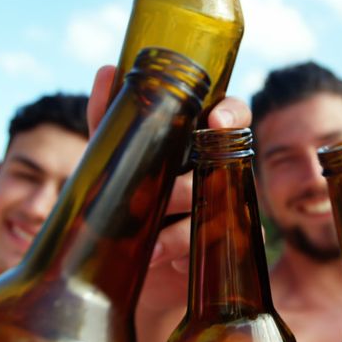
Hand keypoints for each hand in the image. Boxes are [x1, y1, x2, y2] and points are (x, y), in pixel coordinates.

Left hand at [86, 65, 252, 313]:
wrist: (120, 271)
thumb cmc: (120, 204)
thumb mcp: (108, 163)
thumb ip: (107, 119)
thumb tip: (108, 70)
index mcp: (195, 142)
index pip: (230, 114)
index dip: (231, 113)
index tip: (214, 121)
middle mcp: (215, 169)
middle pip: (234, 159)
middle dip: (205, 177)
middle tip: (182, 187)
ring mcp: (224, 206)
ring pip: (223, 206)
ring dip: (185, 227)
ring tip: (153, 247)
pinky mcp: (226, 243)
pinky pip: (226, 243)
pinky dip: (192, 251)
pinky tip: (170, 262)